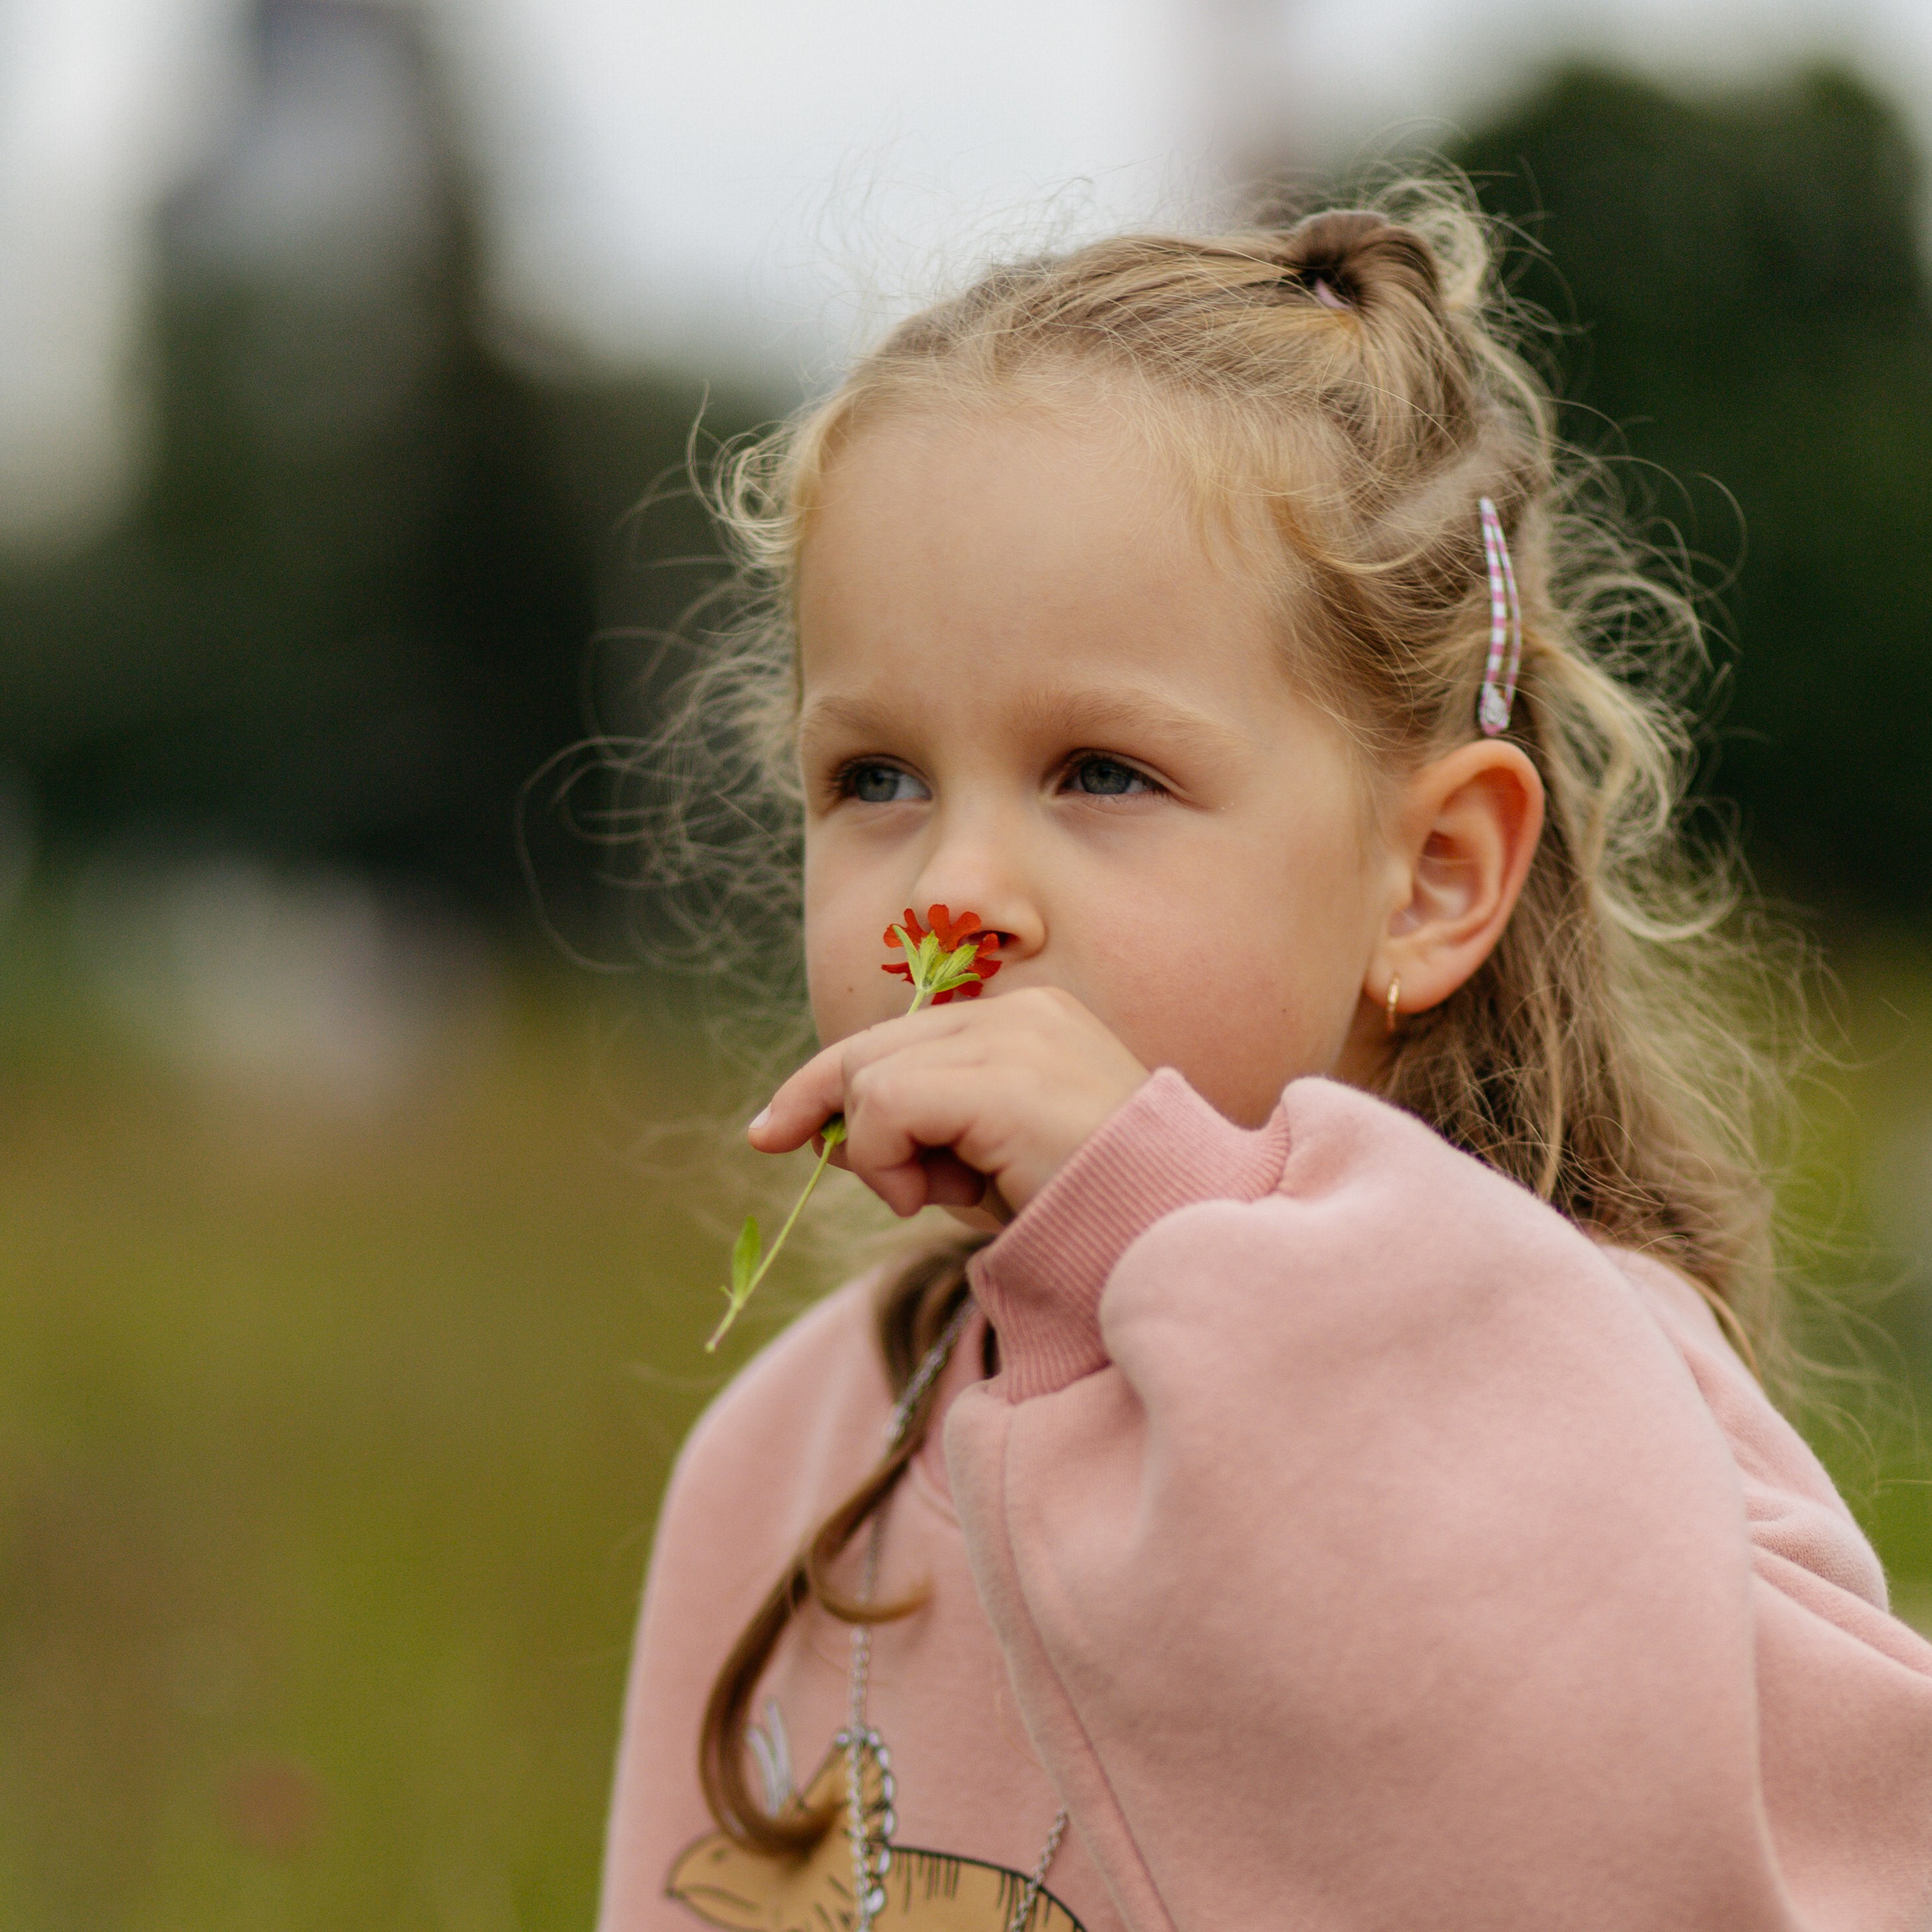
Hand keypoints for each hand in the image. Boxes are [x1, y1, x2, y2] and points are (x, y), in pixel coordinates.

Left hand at [749, 987, 1149, 1219]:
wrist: (1165, 1241)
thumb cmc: (1080, 1215)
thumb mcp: (979, 1171)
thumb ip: (909, 1140)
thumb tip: (818, 1132)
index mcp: (1029, 1023)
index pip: (898, 1037)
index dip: (826, 1083)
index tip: (775, 1129)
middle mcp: (1020, 1012)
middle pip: (869, 1047)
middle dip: (825, 1110)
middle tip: (826, 1167)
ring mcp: (1014, 1036)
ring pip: (869, 1077)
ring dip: (878, 1155)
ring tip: (934, 1198)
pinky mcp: (1002, 1077)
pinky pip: (885, 1104)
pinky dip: (883, 1159)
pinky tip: (926, 1195)